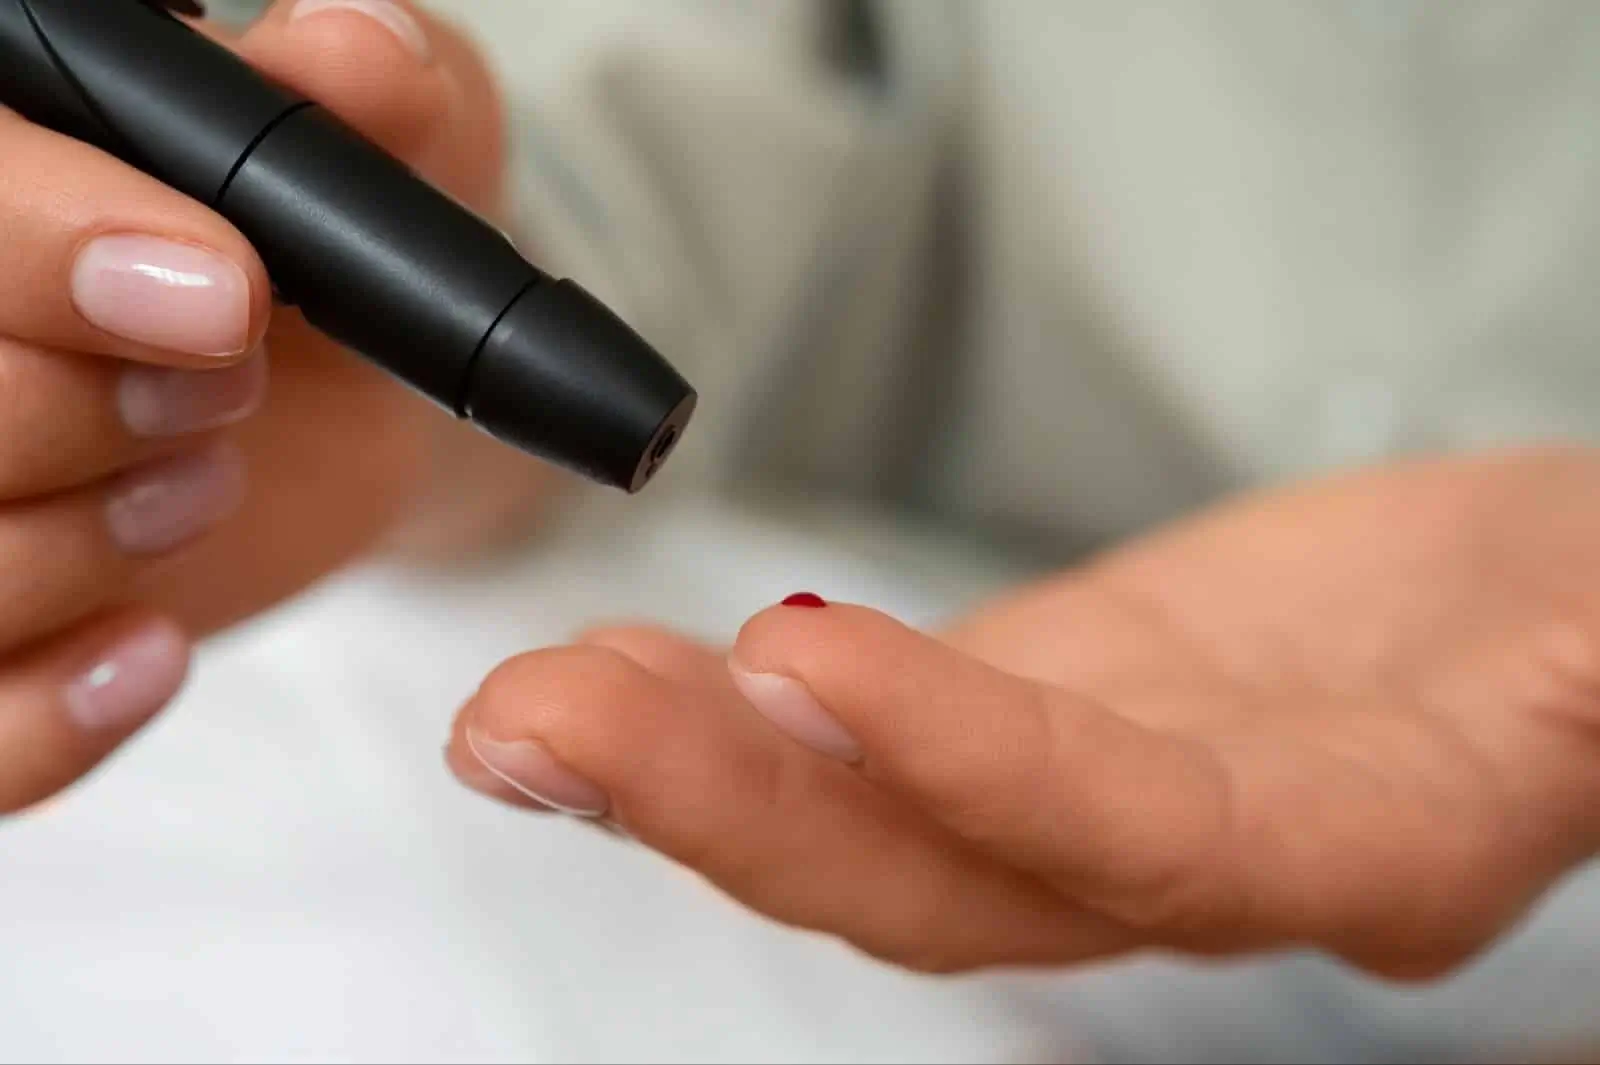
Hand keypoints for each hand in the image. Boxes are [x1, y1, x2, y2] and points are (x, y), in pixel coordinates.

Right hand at [0, 0, 548, 812]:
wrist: (341, 392)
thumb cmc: (347, 247)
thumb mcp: (401, 144)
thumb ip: (377, 94)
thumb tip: (351, 50)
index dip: (38, 250)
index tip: (224, 298)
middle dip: (84, 408)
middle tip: (228, 387)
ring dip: (88, 543)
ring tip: (201, 483)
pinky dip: (50, 715)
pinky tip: (151, 649)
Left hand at [445, 446, 1599, 980]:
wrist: (1519, 603)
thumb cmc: (1575, 622)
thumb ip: (1579, 679)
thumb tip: (1592, 669)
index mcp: (1341, 852)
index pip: (1129, 839)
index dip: (974, 763)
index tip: (805, 656)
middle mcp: (1177, 863)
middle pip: (933, 871)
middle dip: (732, 805)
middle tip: (537, 725)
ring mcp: (1078, 794)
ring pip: (864, 817)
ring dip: (686, 761)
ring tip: (526, 704)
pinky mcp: (1027, 715)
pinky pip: (863, 733)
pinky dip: (739, 706)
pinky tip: (620, 672)